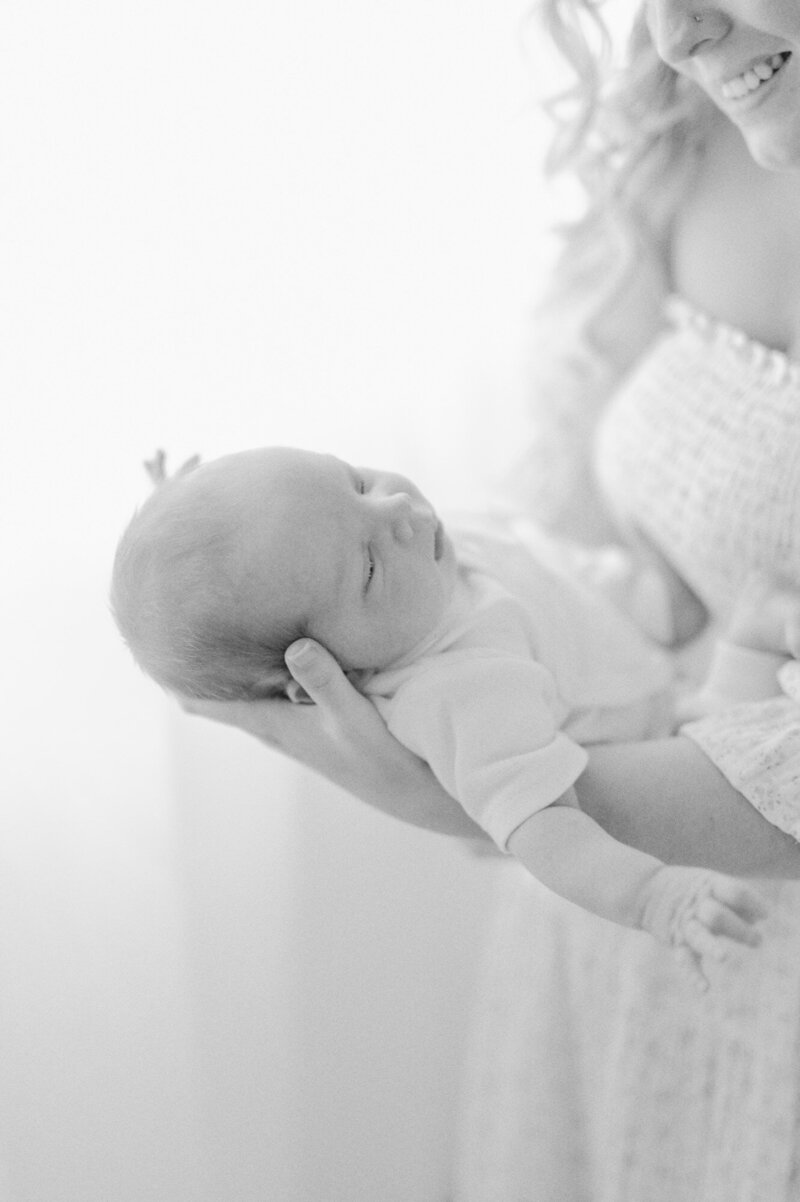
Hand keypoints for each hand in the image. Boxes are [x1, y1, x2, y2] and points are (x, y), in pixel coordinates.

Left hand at [180, 638, 484, 838]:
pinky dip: (267, 670)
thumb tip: (295, 645)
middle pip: (223, 696)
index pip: (210, 701)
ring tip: (208, 640)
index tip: (153, 645)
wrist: (417, 795)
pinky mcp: (321, 722)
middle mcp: (279, 726)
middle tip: (169, 628)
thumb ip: (326, 681)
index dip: (181, 678)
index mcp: (276, 724)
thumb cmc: (384, 760)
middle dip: (199, 669)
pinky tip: (275, 653)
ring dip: (232, 671)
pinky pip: (281, 689)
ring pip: (251, 693)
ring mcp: (299, 727)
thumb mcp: (355, 719)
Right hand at [637, 866, 768, 991]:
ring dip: (711, 947)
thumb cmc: (692, 889)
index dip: (752, 903)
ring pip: (698, 936)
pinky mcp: (676, 942)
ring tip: (724, 958)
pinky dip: (693, 975)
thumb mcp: (712, 885)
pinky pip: (685, 959)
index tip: (765, 915)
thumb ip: (737, 901)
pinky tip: (704, 988)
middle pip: (717, 915)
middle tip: (758, 941)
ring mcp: (684, 924)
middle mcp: (696, 904)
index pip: (734, 893)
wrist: (646, 889)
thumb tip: (760, 917)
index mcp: (709, 886)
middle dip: (739, 929)